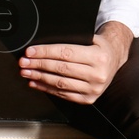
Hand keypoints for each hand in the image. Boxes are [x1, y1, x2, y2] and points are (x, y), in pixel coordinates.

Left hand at [18, 21, 132, 103]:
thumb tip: (42, 46)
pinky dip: (46, 88)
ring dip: (39, 77)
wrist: (115, 60)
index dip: (44, 52)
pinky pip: (62, 94)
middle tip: (24, 62)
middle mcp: (98, 74)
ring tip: (26, 72)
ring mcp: (93, 89)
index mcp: (98, 57)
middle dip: (38, 65)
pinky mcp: (88, 99)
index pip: (65, 53)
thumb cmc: (99, 48)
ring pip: (59, 83)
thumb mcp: (90, 39)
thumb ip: (71, 42)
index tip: (30, 52)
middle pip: (60, 69)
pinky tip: (35, 82)